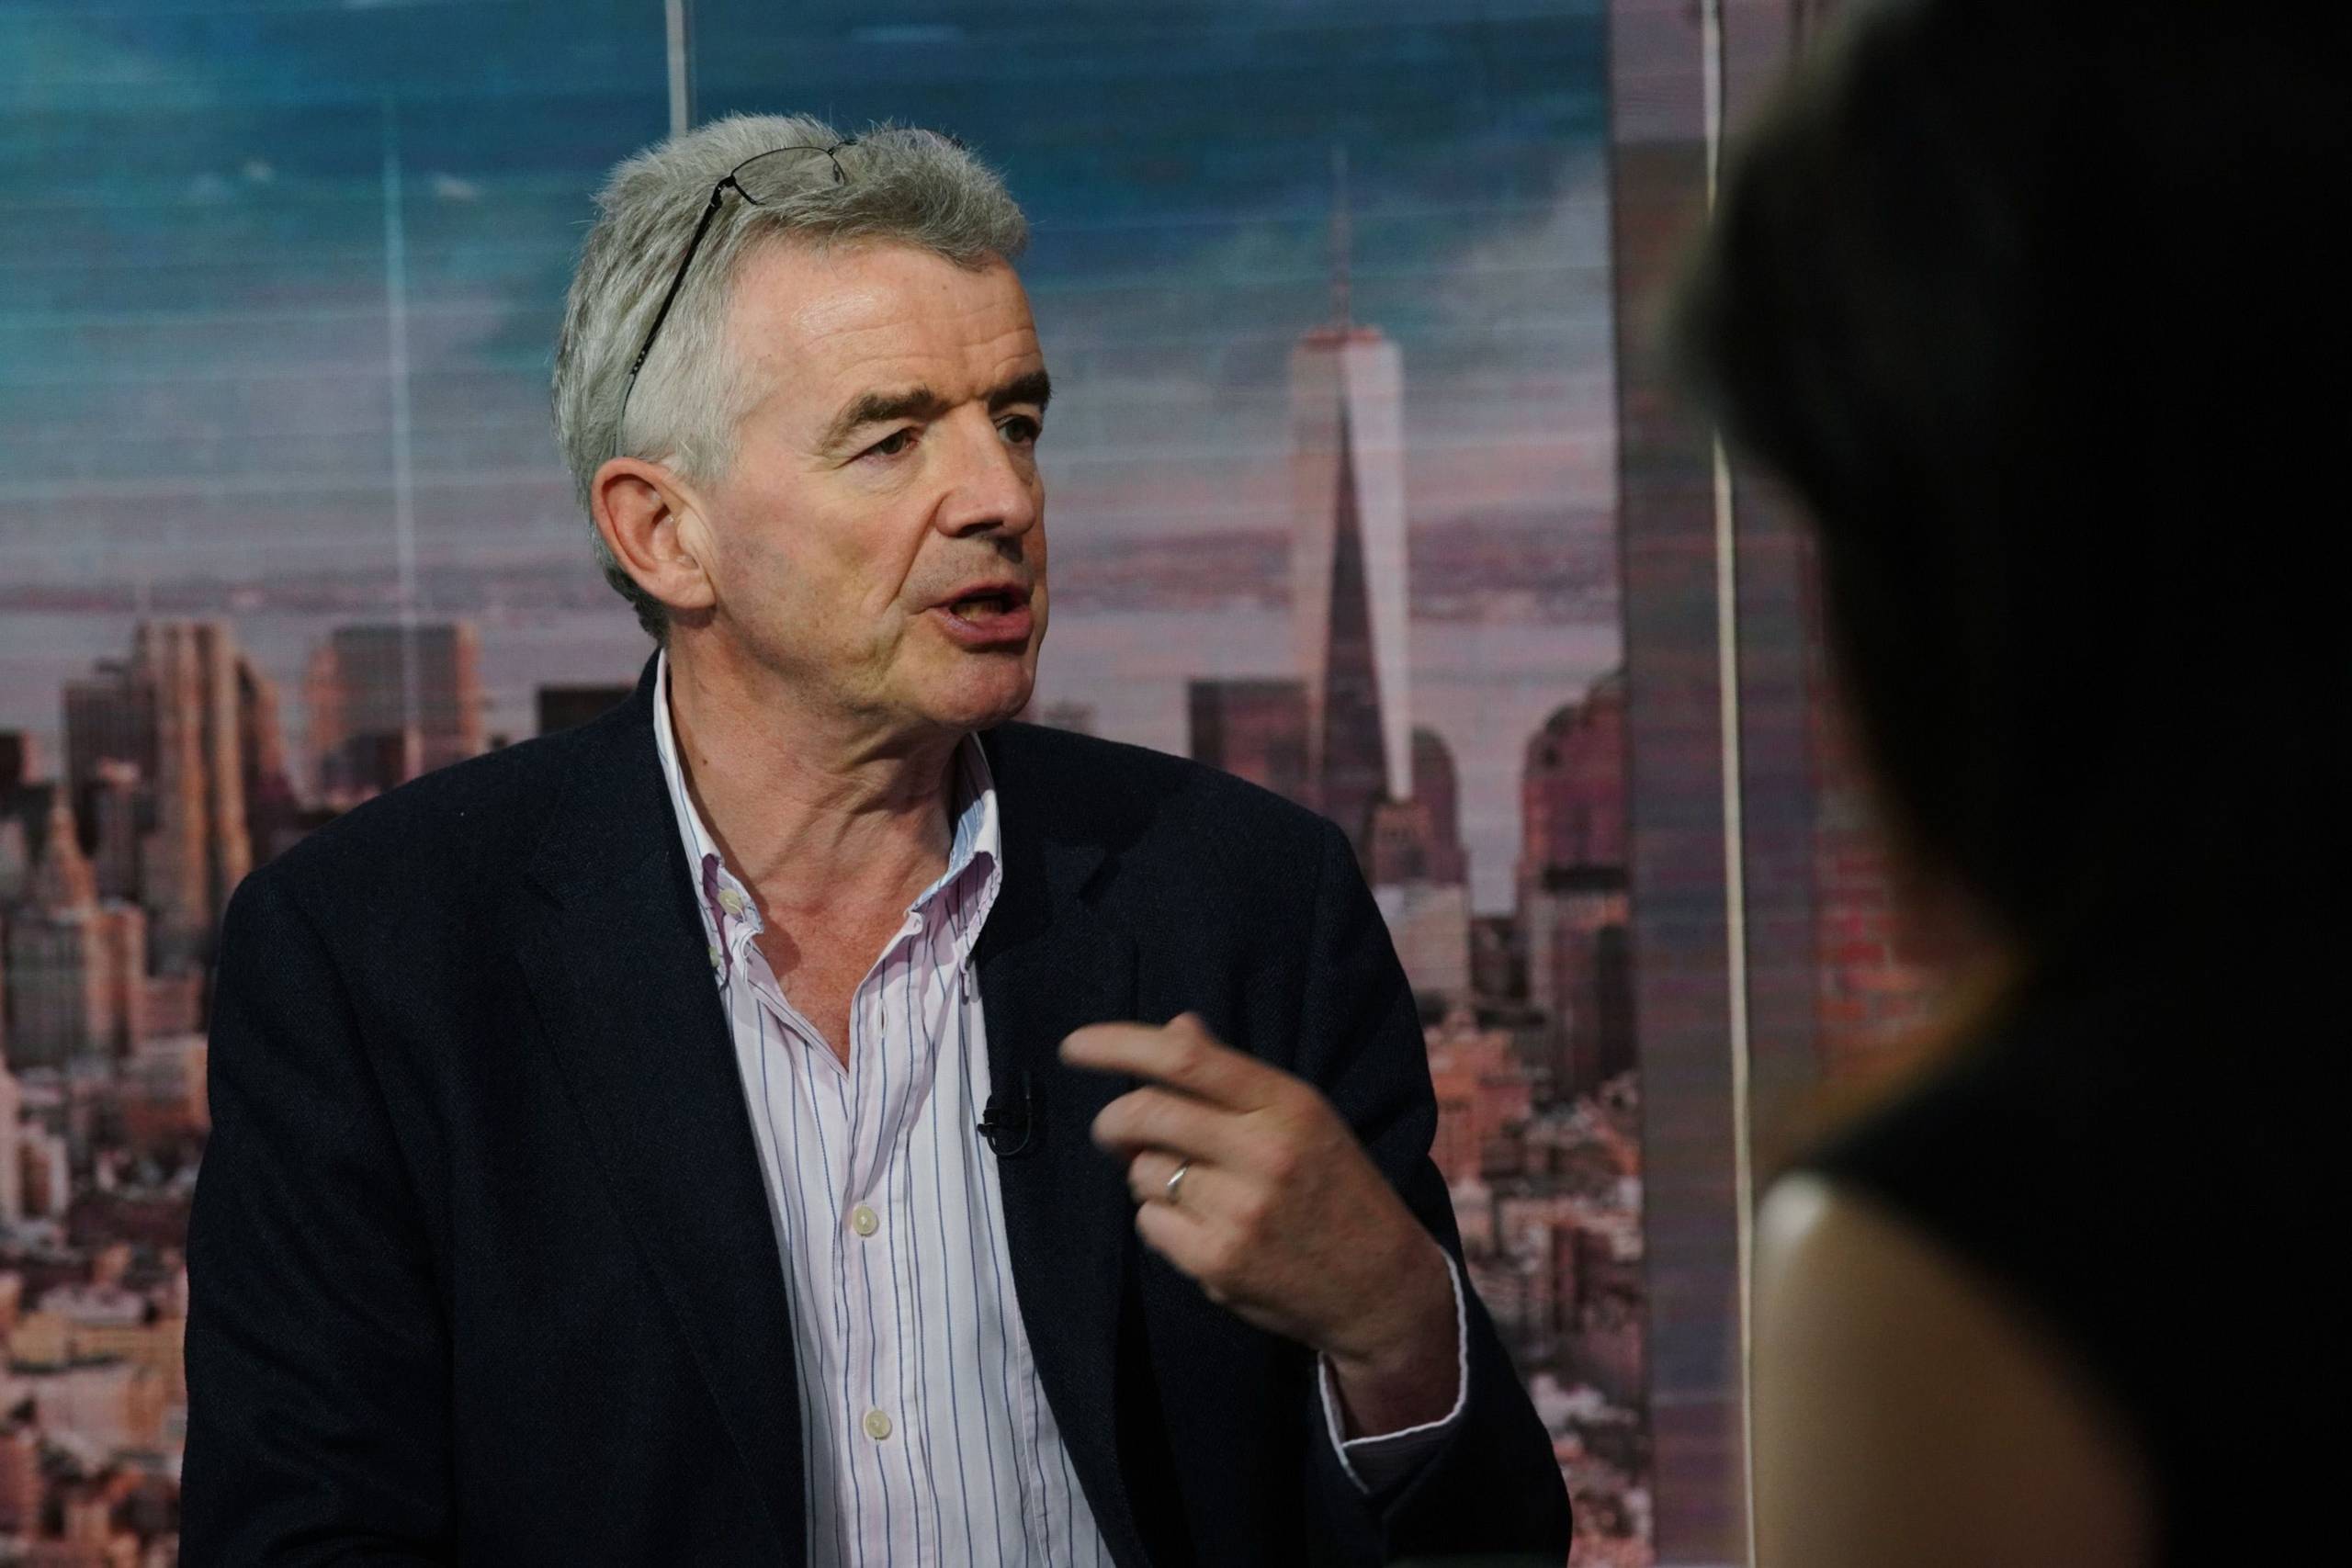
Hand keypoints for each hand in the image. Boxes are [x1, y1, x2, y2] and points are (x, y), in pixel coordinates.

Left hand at [1060, 1013, 1457, 1434]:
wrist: (1380, 1286)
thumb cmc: (1335, 1188)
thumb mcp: (1302, 1118)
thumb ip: (1232, 1076)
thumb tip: (1175, 1027)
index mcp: (1287, 1104)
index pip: (1185, 1059)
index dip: (1119, 1046)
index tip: (1074, 1046)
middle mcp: (1264, 1152)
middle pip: (1146, 1114)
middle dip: (1112, 1121)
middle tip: (1112, 1131)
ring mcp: (1240, 1211)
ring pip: (1142, 1173)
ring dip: (1146, 1176)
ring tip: (1191, 1189)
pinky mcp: (1219, 1263)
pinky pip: (1150, 1223)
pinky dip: (1159, 1221)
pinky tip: (1200, 1228)